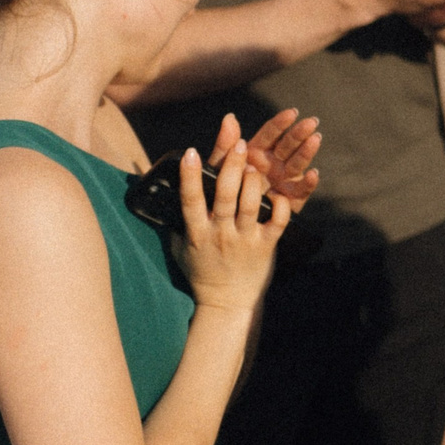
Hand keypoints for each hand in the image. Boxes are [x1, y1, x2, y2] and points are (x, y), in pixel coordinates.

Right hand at [173, 120, 292, 315]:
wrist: (226, 302)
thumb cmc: (202, 269)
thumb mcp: (183, 245)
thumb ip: (179, 220)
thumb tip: (165, 192)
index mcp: (197, 232)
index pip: (190, 200)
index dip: (190, 176)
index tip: (190, 152)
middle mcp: (220, 234)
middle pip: (225, 196)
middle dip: (231, 168)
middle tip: (239, 143)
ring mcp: (245, 239)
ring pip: (250, 205)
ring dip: (253, 182)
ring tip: (256, 163)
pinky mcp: (266, 245)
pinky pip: (277, 222)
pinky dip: (280, 206)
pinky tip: (279, 193)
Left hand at [211, 107, 322, 205]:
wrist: (225, 230)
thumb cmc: (220, 196)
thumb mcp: (218, 171)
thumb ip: (225, 146)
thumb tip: (229, 118)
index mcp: (257, 153)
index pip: (271, 134)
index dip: (281, 123)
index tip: (292, 113)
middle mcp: (273, 164)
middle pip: (288, 145)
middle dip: (299, 133)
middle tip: (311, 123)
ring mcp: (284, 180)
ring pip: (297, 163)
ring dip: (307, 152)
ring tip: (315, 140)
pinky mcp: (291, 200)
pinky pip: (301, 190)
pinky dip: (308, 183)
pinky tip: (313, 174)